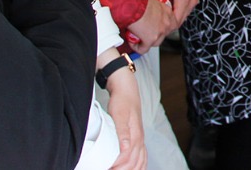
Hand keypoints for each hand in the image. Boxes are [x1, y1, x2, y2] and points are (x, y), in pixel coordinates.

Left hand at [100, 53, 147, 169]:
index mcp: (135, 136)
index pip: (128, 159)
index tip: (108, 168)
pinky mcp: (138, 138)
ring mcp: (140, 139)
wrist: (127, 90)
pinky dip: (140, 165)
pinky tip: (136, 168)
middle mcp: (139, 139)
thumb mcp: (119, 115)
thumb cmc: (122, 101)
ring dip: (133, 169)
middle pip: (135, 163)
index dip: (118, 167)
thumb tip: (125, 149)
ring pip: (141, 161)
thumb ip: (123, 132)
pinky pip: (142, 156)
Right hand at [125, 0, 176, 49]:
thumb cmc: (139, 0)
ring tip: (138, 37)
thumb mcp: (151, 0)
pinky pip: (144, 49)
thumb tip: (147, 7)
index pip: (171, 24)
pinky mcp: (151, 39)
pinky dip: (137, 47)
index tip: (155, 27)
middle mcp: (166, 23)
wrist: (133, 4)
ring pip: (155, 43)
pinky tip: (133, 43)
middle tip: (145, 32)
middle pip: (164, 34)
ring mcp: (160, 32)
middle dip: (155, 35)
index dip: (162, 27)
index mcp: (168, 12)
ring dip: (146, 42)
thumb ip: (153, 6)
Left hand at [147, 0, 198, 24]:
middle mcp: (191, 0)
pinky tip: (170, 9)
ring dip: (174, 18)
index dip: (166, 26)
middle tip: (158, 25)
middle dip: (169, 24)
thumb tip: (138, 2)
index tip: (157, 28)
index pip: (176, 21)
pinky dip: (178, 12)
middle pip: (180, 20)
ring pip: (184, 16)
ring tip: (163, 17)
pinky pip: (186, 10)